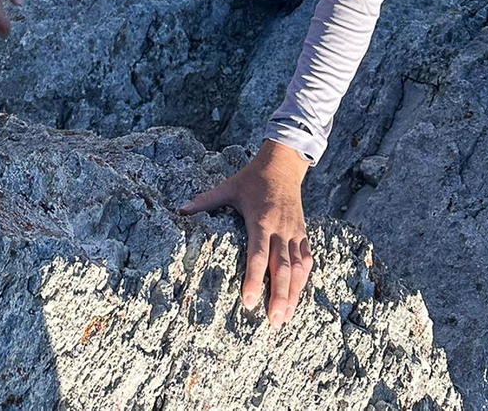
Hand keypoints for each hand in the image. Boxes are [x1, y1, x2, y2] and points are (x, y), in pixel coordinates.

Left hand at [179, 140, 311, 325]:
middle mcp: (280, 229)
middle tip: (273, 323)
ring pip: (298, 268)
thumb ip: (206, 201)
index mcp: (261, 220)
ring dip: (293, 294)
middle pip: (282, 268)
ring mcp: (294, 233)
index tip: (249, 301)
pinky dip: (304, 280)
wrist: (284, 164)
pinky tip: (298, 298)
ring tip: (285, 319)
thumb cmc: (252, 178)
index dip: (254, 278)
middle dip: (279, 297)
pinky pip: (306, 259)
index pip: (258, 254)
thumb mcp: (228, 187)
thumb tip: (181, 211)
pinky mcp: (302, 233)